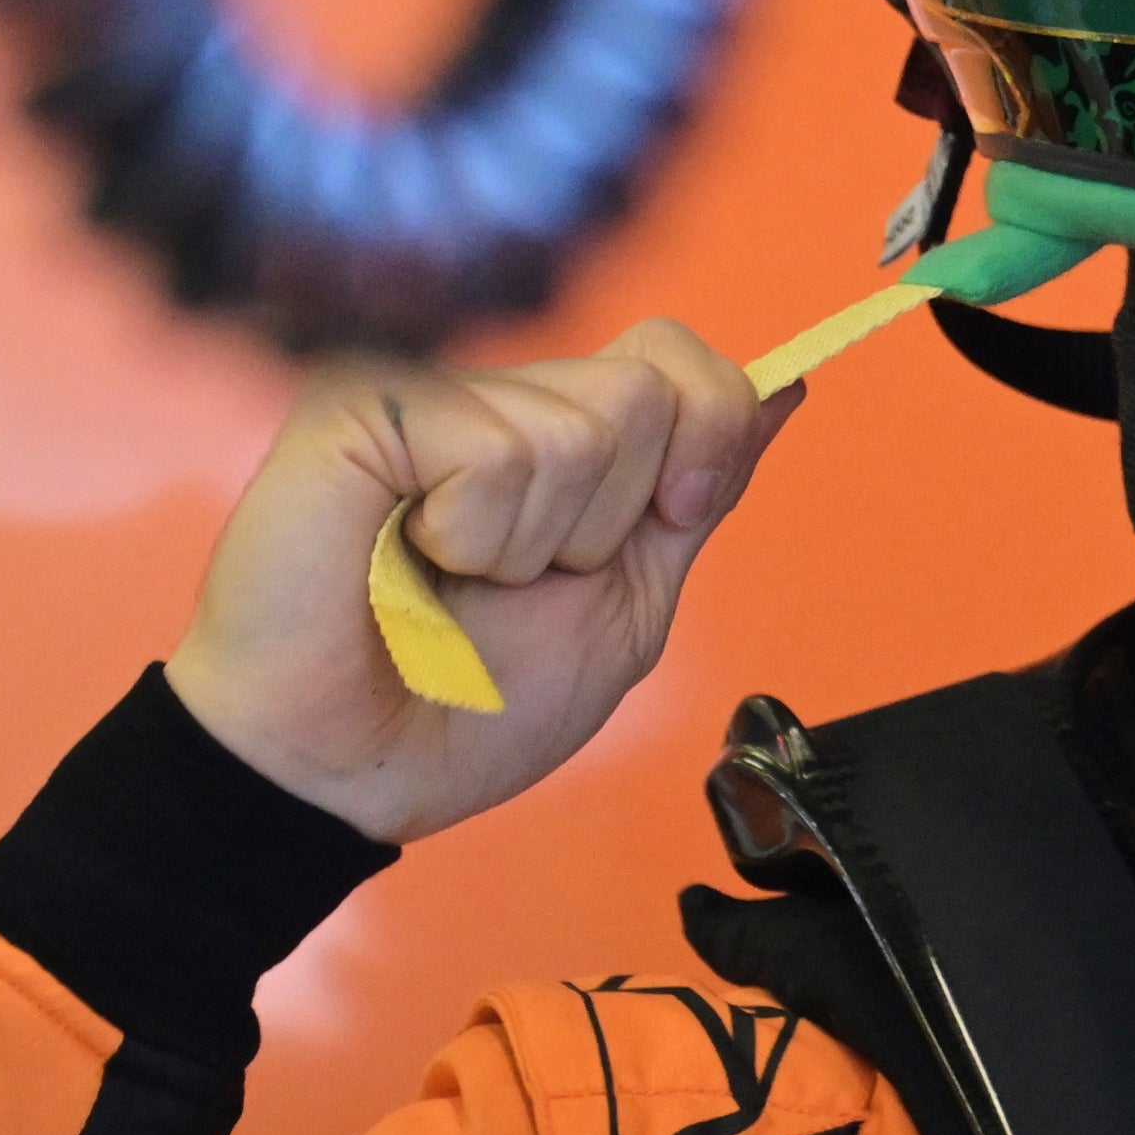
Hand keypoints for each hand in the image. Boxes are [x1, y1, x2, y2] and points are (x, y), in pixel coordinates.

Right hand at [165, 322, 794, 842]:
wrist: (351, 779)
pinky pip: (498, 449)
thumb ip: (697, 493)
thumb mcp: (627, 603)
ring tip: (450, 579)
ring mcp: (426, 391)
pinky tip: (411, 560)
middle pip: (646, 391)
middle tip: (507, 581)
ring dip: (533, 544)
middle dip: (608, 522)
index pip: (674, 354)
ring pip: (580, 426)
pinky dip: (475, 535)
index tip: (671, 515)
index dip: (706, 435)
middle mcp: (494, 394)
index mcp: (557, 429)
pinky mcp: (362, 407)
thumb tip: (783, 387)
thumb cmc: (469, 708)